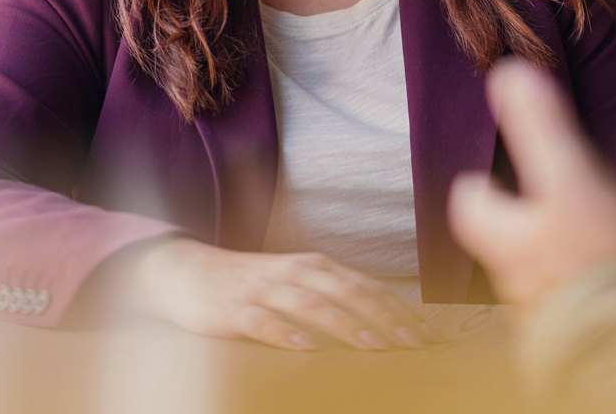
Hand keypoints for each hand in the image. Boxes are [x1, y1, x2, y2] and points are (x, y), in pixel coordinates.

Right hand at [119, 237, 431, 351]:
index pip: (368, 287)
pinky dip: (286, 333)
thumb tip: (380, 322)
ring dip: (346, 325)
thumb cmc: (252, 284)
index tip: (428, 335)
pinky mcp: (234, 308)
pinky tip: (306, 348)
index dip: (400, 310)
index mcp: (316, 266)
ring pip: (312, 305)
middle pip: (349, 293)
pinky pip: (263, 321)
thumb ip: (332, 297)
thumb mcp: (296, 283)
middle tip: (414, 344)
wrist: (187, 271)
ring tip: (373, 347)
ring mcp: (264, 288)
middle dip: (386, 319)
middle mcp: (295, 272)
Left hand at [448, 58, 615, 313]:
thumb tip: (508, 73)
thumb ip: (540, 127)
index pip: (468, 205)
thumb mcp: (573, 177)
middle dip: (520, 223)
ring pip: (533, 274)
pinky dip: (579, 289)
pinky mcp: (579, 334)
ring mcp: (545, 313)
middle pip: (502, 242)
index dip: (479, 186)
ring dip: (550, 258)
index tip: (497, 175)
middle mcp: (516, 280)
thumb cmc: (602, 257)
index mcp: (507, 239)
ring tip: (583, 239)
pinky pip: (568, 305)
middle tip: (546, 201)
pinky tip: (606, 279)